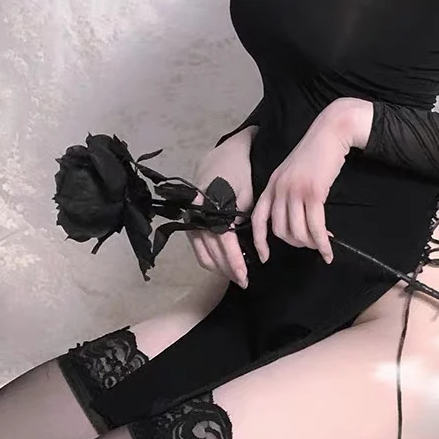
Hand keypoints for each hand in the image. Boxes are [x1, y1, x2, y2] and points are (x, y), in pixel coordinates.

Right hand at [186, 130, 254, 288]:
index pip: (224, 242)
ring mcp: (191, 218)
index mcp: (213, 207)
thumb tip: (247, 249)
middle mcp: (198, 214)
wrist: (225, 156)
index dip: (234, 262)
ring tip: (234, 275)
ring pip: (202, 253)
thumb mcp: (247, 197)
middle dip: (228, 270)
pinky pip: (197, 247)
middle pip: (211, 252)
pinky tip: (223, 264)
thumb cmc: (241, 175)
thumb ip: (243, 222)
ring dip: (218, 268)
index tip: (245, 277)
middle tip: (243, 281)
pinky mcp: (190, 220)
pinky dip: (209, 258)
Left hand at [250, 104, 356, 264]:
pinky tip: (328, 250)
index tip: (264, 257)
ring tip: (322, 244)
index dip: (259, 241)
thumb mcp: (292, 173)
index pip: (258, 218)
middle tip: (310, 245)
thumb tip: (291, 220)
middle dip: (296, 243)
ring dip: (311, 244)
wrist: (330, 133)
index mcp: (271, 185)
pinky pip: (316, 227)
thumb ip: (285, 193)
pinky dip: (322, 243)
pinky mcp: (313, 192)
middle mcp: (279, 189)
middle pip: (280, 231)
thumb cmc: (315, 154)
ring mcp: (295, 191)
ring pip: (298, 232)